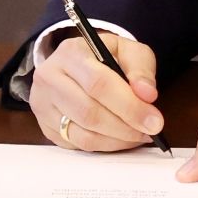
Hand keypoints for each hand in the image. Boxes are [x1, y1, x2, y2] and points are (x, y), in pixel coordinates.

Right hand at [30, 24, 162, 151]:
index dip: (129, 106)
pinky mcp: (45, 126)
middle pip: (89, 112)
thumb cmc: (104, 58)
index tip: (154, 121)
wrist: (75, 65)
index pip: (99, 83)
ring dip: (117, 140)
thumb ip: (140, 69)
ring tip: (138, 135)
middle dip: (125, 126)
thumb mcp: (127, 50)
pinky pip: (78, 144)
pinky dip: (105, 146)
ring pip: (83, 134)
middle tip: (150, 131)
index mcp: (70, 53)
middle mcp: (49, 78)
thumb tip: (147, 95)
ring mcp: (43, 105)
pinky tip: (121, 138)